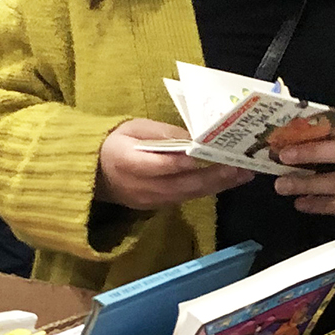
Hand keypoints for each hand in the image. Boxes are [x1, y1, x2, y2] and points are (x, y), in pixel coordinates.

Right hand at [96, 119, 253, 210]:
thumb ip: (161, 133)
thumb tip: (192, 136)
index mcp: (129, 162)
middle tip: (240, 167)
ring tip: (242, 175)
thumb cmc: (114, 143)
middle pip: (182, 184)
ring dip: (216, 186)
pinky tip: (224, 182)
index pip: (162, 164)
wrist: (93, 173)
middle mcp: (141, 186)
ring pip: (188, 194)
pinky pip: (184, 198)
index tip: (211, 154)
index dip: (186, 162)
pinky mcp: (156, 206)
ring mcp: (149, 200)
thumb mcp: (133, 127)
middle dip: (214, 176)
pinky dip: (206, 190)